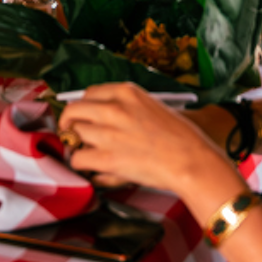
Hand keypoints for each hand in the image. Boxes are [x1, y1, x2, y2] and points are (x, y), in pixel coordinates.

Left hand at [60, 83, 243, 203]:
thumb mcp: (152, 106)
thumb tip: (102, 115)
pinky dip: (82, 166)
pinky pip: (78, 159)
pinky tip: (92, 168)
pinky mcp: (106, 158)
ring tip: (87, 153)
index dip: (83, 108)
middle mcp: (113, 108)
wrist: (192, 160)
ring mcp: (108, 133)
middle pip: (73, 111)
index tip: (83, 117)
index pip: (87, 94)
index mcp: (126, 92)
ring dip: (77, 146)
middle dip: (70, 124)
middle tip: (74, 135)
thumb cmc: (179, 137)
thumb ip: (126, 106)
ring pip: (72, 135)